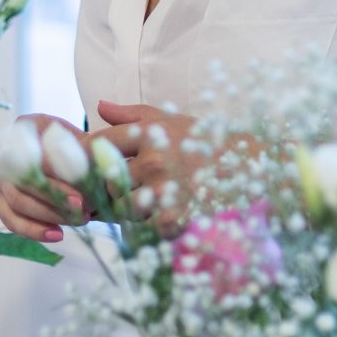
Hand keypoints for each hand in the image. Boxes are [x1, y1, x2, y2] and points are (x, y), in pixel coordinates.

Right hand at [0, 114, 88, 244]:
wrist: (77, 159)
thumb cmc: (82, 149)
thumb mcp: (86, 145)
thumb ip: (86, 155)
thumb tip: (95, 171)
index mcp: (27, 127)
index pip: (37, 156)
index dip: (57, 179)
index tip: (81, 197)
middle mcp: (7, 150)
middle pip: (25, 180)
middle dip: (54, 201)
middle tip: (83, 213)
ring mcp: (2, 176)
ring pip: (17, 202)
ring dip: (47, 216)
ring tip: (78, 222)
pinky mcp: (2, 200)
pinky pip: (11, 219)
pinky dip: (33, 230)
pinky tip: (57, 235)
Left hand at [93, 101, 198, 235]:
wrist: (248, 166)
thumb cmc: (204, 141)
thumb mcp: (169, 119)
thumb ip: (131, 114)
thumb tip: (100, 106)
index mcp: (149, 134)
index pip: (100, 144)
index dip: (89, 155)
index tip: (90, 165)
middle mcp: (153, 162)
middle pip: (107, 182)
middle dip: (111, 187)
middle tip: (124, 189)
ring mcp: (163, 192)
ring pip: (122, 208)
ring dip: (130, 210)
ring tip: (148, 203)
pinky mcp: (174, 218)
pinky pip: (144, 229)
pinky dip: (151, 228)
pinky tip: (164, 218)